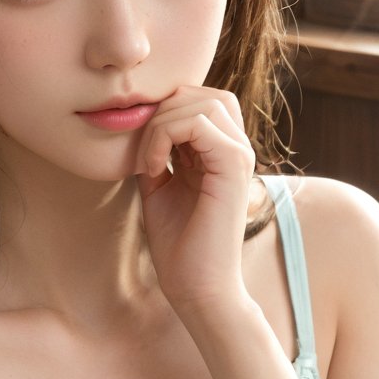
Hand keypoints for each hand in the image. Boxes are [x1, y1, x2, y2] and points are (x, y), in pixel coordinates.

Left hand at [135, 86, 254, 318]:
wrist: (196, 286)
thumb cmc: (178, 245)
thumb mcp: (158, 186)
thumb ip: (156, 151)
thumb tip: (138, 121)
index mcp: (221, 152)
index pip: (196, 100)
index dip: (162, 114)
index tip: (142, 154)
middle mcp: (236, 148)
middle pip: (201, 92)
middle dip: (162, 112)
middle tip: (143, 153)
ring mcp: (240, 155)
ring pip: (201, 101)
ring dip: (161, 125)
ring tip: (149, 162)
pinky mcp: (234, 166)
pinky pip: (197, 122)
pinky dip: (165, 136)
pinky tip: (155, 169)